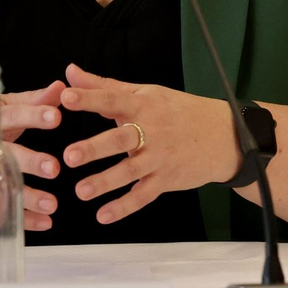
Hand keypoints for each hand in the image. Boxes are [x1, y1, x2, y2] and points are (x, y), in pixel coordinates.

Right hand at [0, 80, 65, 231]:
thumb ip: (31, 100)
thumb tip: (62, 86)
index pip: (11, 113)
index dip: (33, 113)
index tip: (55, 116)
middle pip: (5, 151)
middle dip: (29, 160)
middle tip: (54, 167)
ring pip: (2, 184)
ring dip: (28, 196)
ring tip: (52, 204)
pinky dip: (22, 218)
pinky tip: (44, 222)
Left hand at [59, 63, 237, 224]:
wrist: (221, 135)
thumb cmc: (176, 111)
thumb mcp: (143, 93)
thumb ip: (103, 85)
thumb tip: (70, 72)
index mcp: (142, 105)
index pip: (112, 99)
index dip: (89, 98)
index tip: (65, 96)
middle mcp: (151, 130)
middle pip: (120, 139)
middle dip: (95, 148)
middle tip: (69, 156)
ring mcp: (159, 157)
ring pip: (130, 171)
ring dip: (105, 182)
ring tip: (81, 191)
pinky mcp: (167, 180)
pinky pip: (144, 195)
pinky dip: (124, 207)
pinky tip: (103, 215)